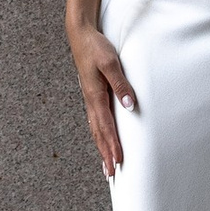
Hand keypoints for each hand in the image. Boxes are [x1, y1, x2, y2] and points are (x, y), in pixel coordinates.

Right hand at [70, 20, 137, 177]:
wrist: (80, 35)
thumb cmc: (96, 47)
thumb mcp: (110, 62)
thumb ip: (120, 84)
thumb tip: (129, 105)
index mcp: (95, 96)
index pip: (106, 127)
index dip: (112, 145)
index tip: (118, 162)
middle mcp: (91, 101)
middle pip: (99, 134)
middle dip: (105, 154)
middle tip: (111, 175)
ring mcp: (90, 99)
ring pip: (96, 130)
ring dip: (102, 148)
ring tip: (106, 166)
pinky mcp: (92, 95)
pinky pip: (96, 121)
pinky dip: (99, 135)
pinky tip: (102, 140)